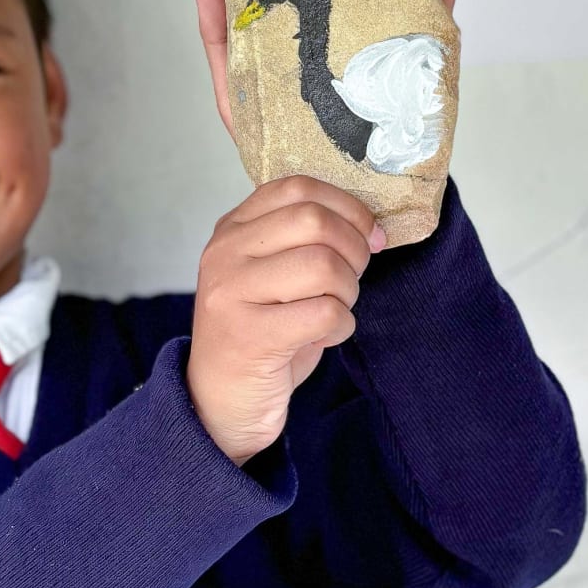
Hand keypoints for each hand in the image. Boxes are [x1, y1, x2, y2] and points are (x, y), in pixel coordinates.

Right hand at [185, 175, 386, 465]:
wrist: (218, 400)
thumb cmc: (260, 332)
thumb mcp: (272, 273)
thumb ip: (302, 239)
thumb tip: (369, 223)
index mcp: (232, 229)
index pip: (297, 187)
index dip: (347, 206)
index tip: (369, 234)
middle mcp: (225, 253)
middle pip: (314, 221)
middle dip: (353, 249)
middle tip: (352, 277)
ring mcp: (232, 293)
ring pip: (322, 266)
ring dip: (348, 291)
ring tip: (334, 309)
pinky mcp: (249, 336)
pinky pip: (324, 314)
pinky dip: (341, 326)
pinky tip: (326, 335)